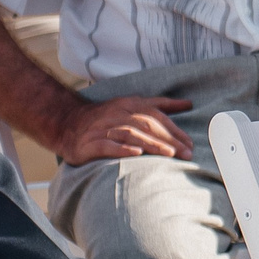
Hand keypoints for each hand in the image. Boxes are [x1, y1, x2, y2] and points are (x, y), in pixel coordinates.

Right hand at [53, 94, 193, 162]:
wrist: (68, 122)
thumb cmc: (106, 117)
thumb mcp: (132, 105)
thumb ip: (160, 105)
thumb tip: (187, 103)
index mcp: (130, 105)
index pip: (157, 116)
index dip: (175, 129)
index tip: (190, 143)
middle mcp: (118, 115)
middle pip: (147, 125)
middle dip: (169, 139)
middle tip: (186, 153)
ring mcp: (104, 129)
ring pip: (131, 134)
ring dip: (151, 144)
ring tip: (168, 154)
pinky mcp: (91, 143)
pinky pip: (108, 145)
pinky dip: (123, 150)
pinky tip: (136, 155)